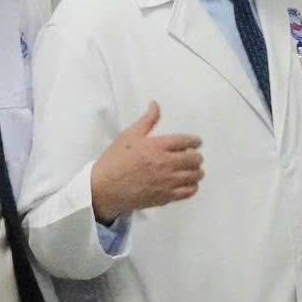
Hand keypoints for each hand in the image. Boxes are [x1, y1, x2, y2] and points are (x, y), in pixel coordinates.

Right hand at [90, 103, 202, 222]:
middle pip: (194, 159)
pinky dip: (193, 186)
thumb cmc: (116, 160)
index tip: (196, 142)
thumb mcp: (129, 135)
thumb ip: (147, 120)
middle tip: (193, 156)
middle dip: (196, 156)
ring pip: (194, 175)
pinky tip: (188, 183)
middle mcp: (166, 163)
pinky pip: (189, 192)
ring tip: (192, 170)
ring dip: (197, 171)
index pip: (187, 141)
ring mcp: (167, 181)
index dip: (195, 141)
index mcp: (158, 146)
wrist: (104, 188)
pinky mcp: (166, 196)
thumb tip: (155, 104)